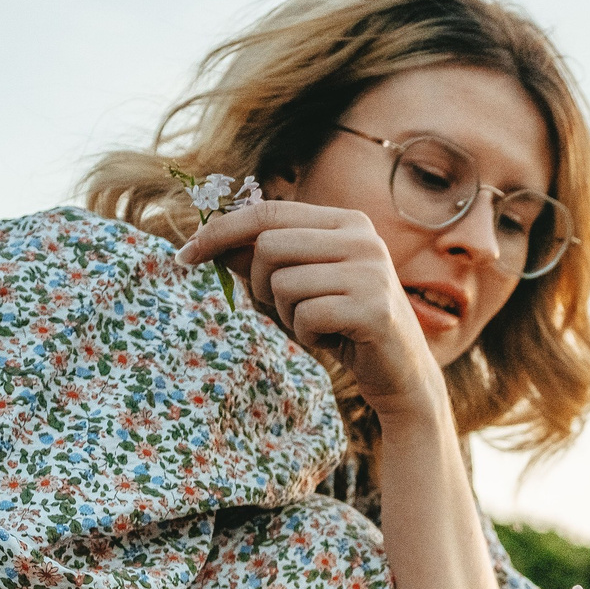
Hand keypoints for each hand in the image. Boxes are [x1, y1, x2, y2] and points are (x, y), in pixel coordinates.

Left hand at [177, 202, 440, 422]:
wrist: (403, 376)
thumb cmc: (346, 327)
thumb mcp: (302, 287)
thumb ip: (262, 260)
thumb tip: (211, 241)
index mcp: (346, 221)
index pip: (267, 212)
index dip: (219, 231)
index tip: (186, 255)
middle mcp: (362, 238)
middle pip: (268, 246)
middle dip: (259, 285)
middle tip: (284, 310)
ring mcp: (371, 271)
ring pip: (282, 283)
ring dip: (286, 315)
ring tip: (315, 326)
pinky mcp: (373, 309)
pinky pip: (306, 316)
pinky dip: (308, 336)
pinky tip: (333, 341)